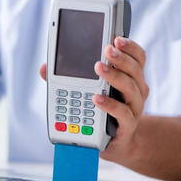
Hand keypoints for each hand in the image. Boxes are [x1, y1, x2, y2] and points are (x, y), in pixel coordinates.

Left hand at [40, 37, 148, 159]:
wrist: (114, 142)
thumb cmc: (101, 112)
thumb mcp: (86, 92)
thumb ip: (67, 79)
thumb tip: (44, 69)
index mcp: (129, 79)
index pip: (137, 59)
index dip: (130, 47)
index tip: (116, 38)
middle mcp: (136, 91)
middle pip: (135, 70)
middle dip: (121, 58)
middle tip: (107, 49)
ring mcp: (133, 109)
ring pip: (131, 89)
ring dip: (114, 76)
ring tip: (98, 68)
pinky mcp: (127, 125)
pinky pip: (122, 113)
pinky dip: (109, 105)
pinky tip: (96, 98)